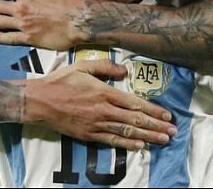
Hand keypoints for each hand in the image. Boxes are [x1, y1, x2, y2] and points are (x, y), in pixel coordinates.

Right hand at [22, 59, 176, 149]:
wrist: (39, 101)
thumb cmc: (61, 81)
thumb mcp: (83, 66)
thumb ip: (105, 66)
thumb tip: (124, 70)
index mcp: (104, 92)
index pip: (134, 103)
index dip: (153, 110)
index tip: (167, 115)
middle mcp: (103, 110)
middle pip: (135, 119)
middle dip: (156, 126)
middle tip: (172, 131)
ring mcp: (96, 124)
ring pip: (127, 131)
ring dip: (147, 136)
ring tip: (162, 140)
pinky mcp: (88, 135)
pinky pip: (112, 140)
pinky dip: (127, 143)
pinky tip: (139, 145)